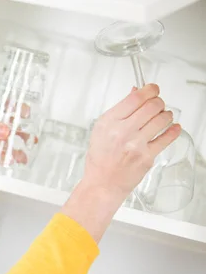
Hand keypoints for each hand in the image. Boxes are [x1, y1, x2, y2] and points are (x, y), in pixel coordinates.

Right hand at [83, 83, 179, 200]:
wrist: (102, 184)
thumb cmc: (100, 159)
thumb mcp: (101, 131)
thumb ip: (119, 111)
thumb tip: (135, 92)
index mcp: (108, 123)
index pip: (135, 98)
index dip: (149, 89)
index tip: (153, 89)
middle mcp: (122, 132)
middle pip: (152, 105)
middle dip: (159, 102)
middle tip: (158, 104)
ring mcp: (135, 144)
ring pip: (162, 119)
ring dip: (166, 115)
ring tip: (163, 117)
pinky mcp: (147, 156)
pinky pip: (167, 138)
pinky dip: (174, 131)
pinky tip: (173, 128)